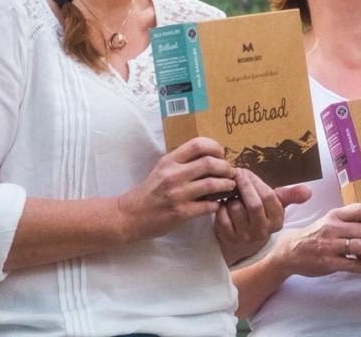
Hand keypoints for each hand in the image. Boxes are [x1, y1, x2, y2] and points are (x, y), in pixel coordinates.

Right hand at [116, 138, 237, 239]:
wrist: (129, 216)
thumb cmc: (148, 192)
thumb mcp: (161, 170)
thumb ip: (181, 163)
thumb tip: (208, 158)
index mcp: (169, 161)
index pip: (197, 144)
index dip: (214, 146)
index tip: (221, 153)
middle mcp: (173, 175)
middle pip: (209, 163)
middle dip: (225, 166)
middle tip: (230, 171)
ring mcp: (177, 194)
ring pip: (211, 184)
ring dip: (226, 184)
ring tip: (230, 185)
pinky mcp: (180, 213)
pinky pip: (207, 206)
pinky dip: (217, 203)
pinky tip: (218, 203)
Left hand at [213, 168, 309, 264]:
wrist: (243, 237)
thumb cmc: (260, 212)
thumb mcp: (276, 203)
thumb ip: (290, 195)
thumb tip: (308, 191)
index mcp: (277, 220)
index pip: (269, 197)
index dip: (255, 182)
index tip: (245, 172)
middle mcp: (263, 231)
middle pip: (254, 205)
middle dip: (244, 185)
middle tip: (236, 173)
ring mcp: (245, 237)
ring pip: (236, 210)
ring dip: (231, 198)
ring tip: (231, 193)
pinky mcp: (229, 238)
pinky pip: (222, 218)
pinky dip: (221, 208)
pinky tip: (223, 204)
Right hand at [268, 202, 360, 278]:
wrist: (291, 251)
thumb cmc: (315, 235)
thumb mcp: (328, 221)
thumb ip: (347, 221)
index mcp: (334, 215)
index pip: (359, 210)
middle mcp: (331, 228)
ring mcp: (329, 245)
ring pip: (360, 247)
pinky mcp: (328, 262)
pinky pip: (352, 265)